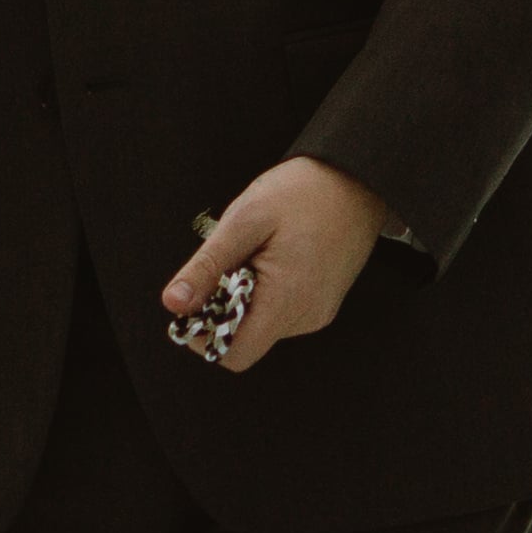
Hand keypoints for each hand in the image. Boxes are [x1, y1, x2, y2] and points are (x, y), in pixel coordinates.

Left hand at [163, 158, 392, 375]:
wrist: (357, 179)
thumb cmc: (303, 192)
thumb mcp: (245, 220)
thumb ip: (208, 266)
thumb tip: (174, 303)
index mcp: (286, 301)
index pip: (235, 353)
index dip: (204, 336)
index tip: (192, 303)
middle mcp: (306, 316)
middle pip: (248, 340)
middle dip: (223, 310)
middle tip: (225, 264)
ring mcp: (318, 311)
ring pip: (263, 326)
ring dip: (244, 299)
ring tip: (253, 254)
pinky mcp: (323, 302)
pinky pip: (282, 313)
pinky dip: (265, 294)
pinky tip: (270, 258)